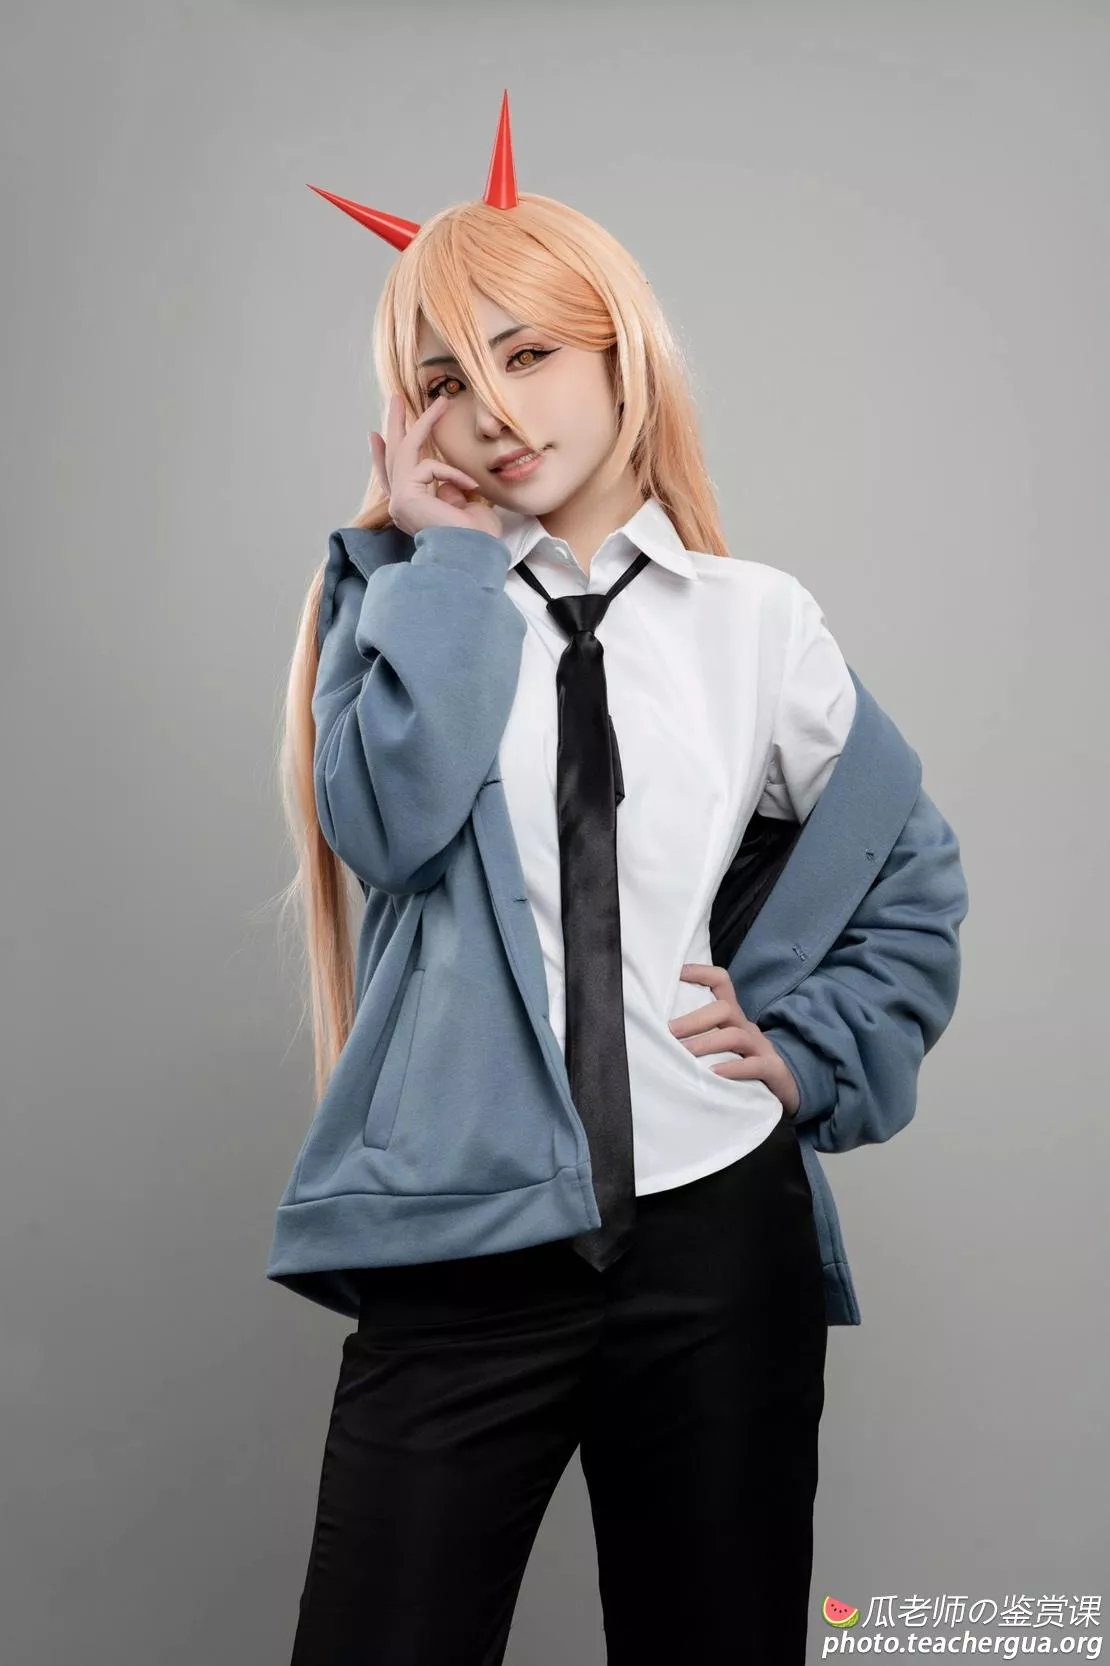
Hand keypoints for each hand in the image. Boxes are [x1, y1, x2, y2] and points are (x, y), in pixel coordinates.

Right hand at [369, 392, 503, 539]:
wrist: (474, 556)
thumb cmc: (476, 538)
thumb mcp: (462, 506)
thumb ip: (447, 489)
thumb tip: (441, 479)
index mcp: (413, 509)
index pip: (394, 478)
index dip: (383, 455)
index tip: (376, 436)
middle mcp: (401, 506)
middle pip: (393, 458)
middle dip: (395, 426)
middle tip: (395, 399)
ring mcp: (400, 501)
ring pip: (405, 452)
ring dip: (423, 423)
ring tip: (441, 402)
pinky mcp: (405, 497)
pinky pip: (429, 468)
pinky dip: (451, 472)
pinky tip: (470, 486)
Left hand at [668, 962, 800, 1116]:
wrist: (786, 1089)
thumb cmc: (743, 1064)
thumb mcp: (724, 1045)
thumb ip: (700, 1035)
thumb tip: (659, 1034)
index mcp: (733, 1018)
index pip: (722, 983)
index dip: (702, 973)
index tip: (677, 973)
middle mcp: (746, 1027)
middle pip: (725, 1009)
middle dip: (695, 1019)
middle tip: (670, 1031)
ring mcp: (760, 1048)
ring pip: (735, 1036)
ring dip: (707, 1042)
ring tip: (685, 1052)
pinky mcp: (772, 1070)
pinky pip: (754, 1066)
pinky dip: (734, 1069)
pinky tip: (715, 1073)